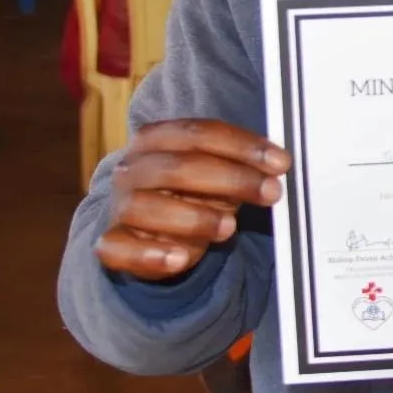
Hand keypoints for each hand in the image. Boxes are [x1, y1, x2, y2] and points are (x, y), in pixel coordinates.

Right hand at [96, 120, 290, 280]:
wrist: (144, 224)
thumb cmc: (190, 189)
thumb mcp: (216, 172)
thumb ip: (241, 165)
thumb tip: (278, 165)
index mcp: (157, 137)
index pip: (201, 133)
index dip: (243, 146)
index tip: (281, 162)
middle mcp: (133, 167)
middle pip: (179, 167)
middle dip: (232, 179)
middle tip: (271, 192)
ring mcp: (119, 204)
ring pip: (146, 207)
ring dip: (193, 217)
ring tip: (229, 228)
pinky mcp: (111, 242)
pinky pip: (120, 249)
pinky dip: (150, 255)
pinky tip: (181, 259)